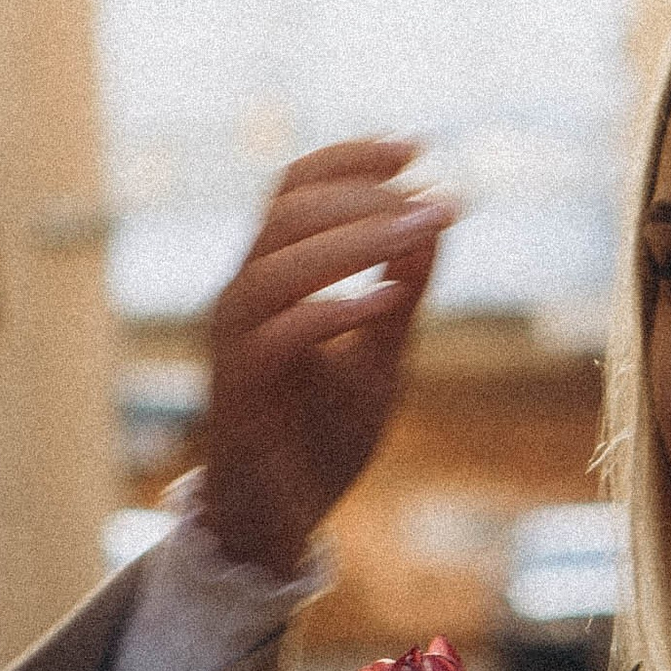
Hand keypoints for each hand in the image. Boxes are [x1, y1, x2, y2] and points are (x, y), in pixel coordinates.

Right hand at [199, 139, 458, 580]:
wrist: (282, 521)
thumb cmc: (322, 437)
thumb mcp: (380, 355)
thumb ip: (402, 291)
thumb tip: (435, 218)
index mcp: (271, 277)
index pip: (295, 189)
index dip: (350, 158)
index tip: (417, 148)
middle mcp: (242, 297)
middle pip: (286, 211)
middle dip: (364, 195)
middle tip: (435, 201)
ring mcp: (234, 342)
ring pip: (276, 263)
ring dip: (354, 241)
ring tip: (421, 231)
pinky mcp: (238, 391)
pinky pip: (276, 334)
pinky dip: (331, 310)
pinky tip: (385, 303)